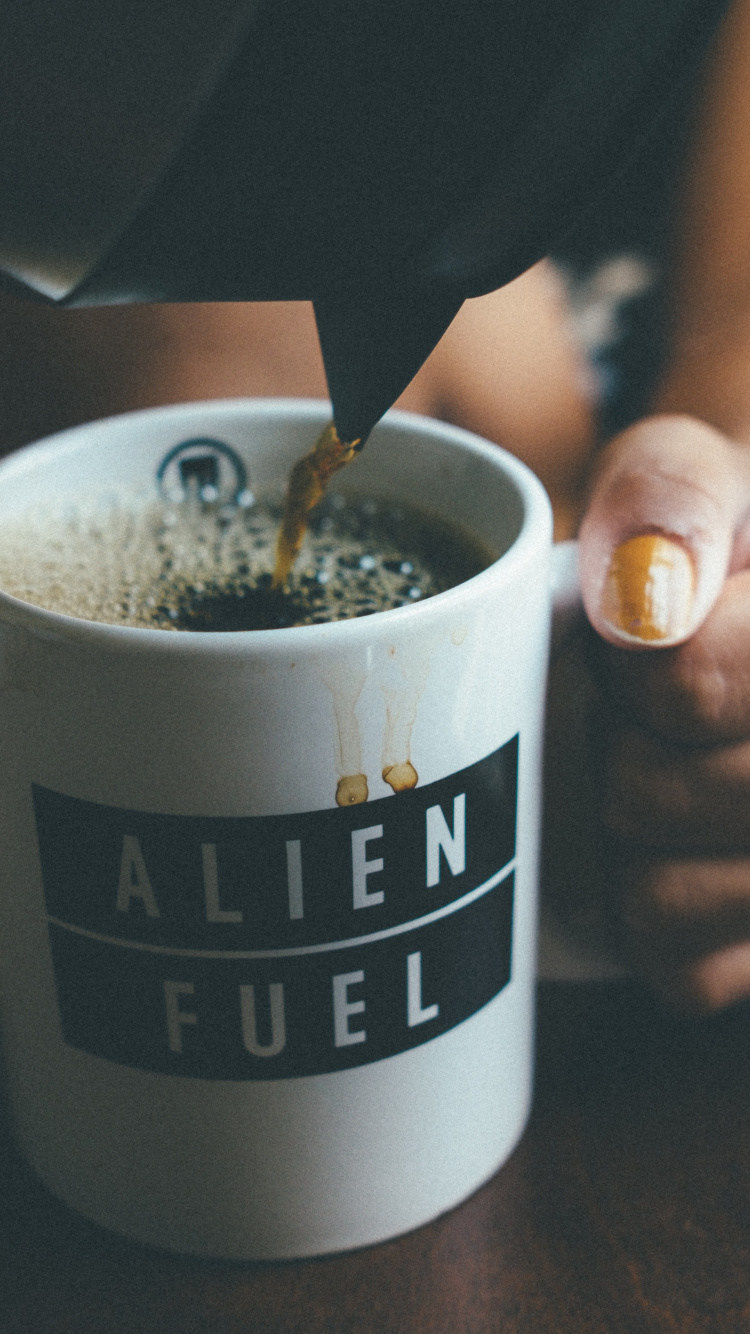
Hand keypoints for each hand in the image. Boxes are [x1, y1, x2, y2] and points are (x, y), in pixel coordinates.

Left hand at [550, 413, 749, 1010]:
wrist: (740, 621)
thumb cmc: (705, 552)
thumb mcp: (687, 475)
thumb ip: (672, 496)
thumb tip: (646, 606)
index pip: (679, 684)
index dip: (630, 665)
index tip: (653, 636)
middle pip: (650, 796)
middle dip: (618, 745)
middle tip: (659, 716)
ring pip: (662, 902)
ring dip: (629, 839)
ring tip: (678, 780)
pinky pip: (685, 973)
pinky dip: (661, 923)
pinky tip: (697, 858)